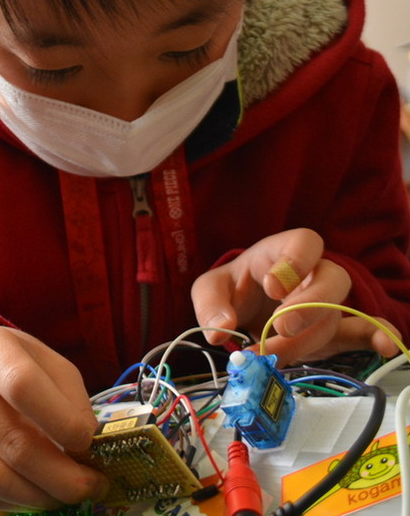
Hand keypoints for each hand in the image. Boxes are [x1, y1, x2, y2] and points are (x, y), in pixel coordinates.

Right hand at [0, 325, 106, 511]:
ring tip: (69, 496)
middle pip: (9, 438)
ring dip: (39, 495)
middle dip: (59, 473)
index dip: (59, 419)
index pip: (21, 384)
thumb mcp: (44, 361)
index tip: (87, 442)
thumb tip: (84, 443)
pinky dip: (14, 502)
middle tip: (93, 486)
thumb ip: (69, 395)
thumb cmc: (13, 364)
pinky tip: (38, 496)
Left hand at [191, 228, 398, 362]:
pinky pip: (363, 330)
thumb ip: (210, 303)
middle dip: (308, 306)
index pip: (305, 241)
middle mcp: (311, 273)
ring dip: (306, 339)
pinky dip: (377, 337)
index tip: (272, 286)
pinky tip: (386, 347)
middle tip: (280, 327)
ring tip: (272, 354)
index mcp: (281, 251)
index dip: (295, 261)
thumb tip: (221, 328)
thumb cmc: (233, 289)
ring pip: (335, 316)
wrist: (245, 309)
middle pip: (332, 278)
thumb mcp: (210, 288)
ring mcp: (326, 303)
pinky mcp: (334, 331)